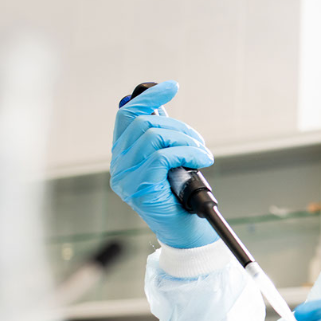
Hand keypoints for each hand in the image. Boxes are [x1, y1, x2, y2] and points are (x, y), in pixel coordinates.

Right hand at [110, 81, 217, 248]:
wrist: (186, 233)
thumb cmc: (180, 197)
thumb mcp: (171, 161)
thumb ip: (162, 138)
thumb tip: (160, 107)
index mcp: (123, 155)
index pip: (127, 115)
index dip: (149, 98)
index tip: (172, 87)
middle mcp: (118, 165)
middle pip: (144, 124)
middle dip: (179, 127)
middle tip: (199, 141)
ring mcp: (125, 178)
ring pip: (154, 137)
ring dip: (186, 140)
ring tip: (203, 153)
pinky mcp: (139, 188)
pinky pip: (163, 156)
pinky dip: (188, 153)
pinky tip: (203, 159)